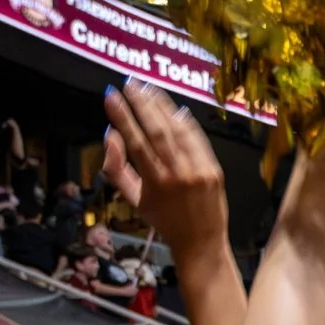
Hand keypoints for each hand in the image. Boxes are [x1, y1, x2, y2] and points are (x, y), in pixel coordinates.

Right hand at [100, 81, 226, 254]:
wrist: (200, 242)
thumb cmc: (163, 220)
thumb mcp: (133, 199)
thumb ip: (116, 168)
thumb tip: (110, 134)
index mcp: (154, 182)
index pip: (135, 140)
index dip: (122, 116)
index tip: (111, 96)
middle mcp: (177, 174)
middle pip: (156, 129)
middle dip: (141, 103)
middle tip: (129, 83)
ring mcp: (198, 171)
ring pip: (177, 130)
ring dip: (162, 105)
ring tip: (148, 89)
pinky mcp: (214, 170)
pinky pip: (197, 139)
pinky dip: (185, 122)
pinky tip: (174, 108)